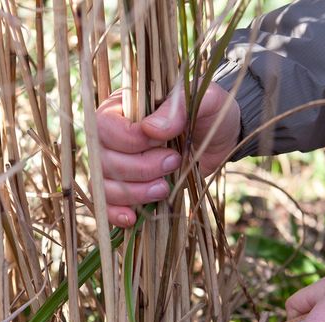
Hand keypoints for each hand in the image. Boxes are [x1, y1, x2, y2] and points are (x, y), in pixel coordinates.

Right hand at [95, 82, 240, 226]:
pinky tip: (133, 218)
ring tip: (164, 188)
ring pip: (104, 186)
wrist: (220, 138)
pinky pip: (107, 205)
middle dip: (139, 169)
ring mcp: (115, 164)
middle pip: (104, 160)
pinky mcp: (125, 188)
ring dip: (134, 193)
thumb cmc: (209, 111)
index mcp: (122, 106)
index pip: (105, 126)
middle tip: (173, 162)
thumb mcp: (204, 100)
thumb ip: (178, 107)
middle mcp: (111, 136)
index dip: (131, 140)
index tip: (163, 141)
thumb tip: (150, 129)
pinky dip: (116, 214)